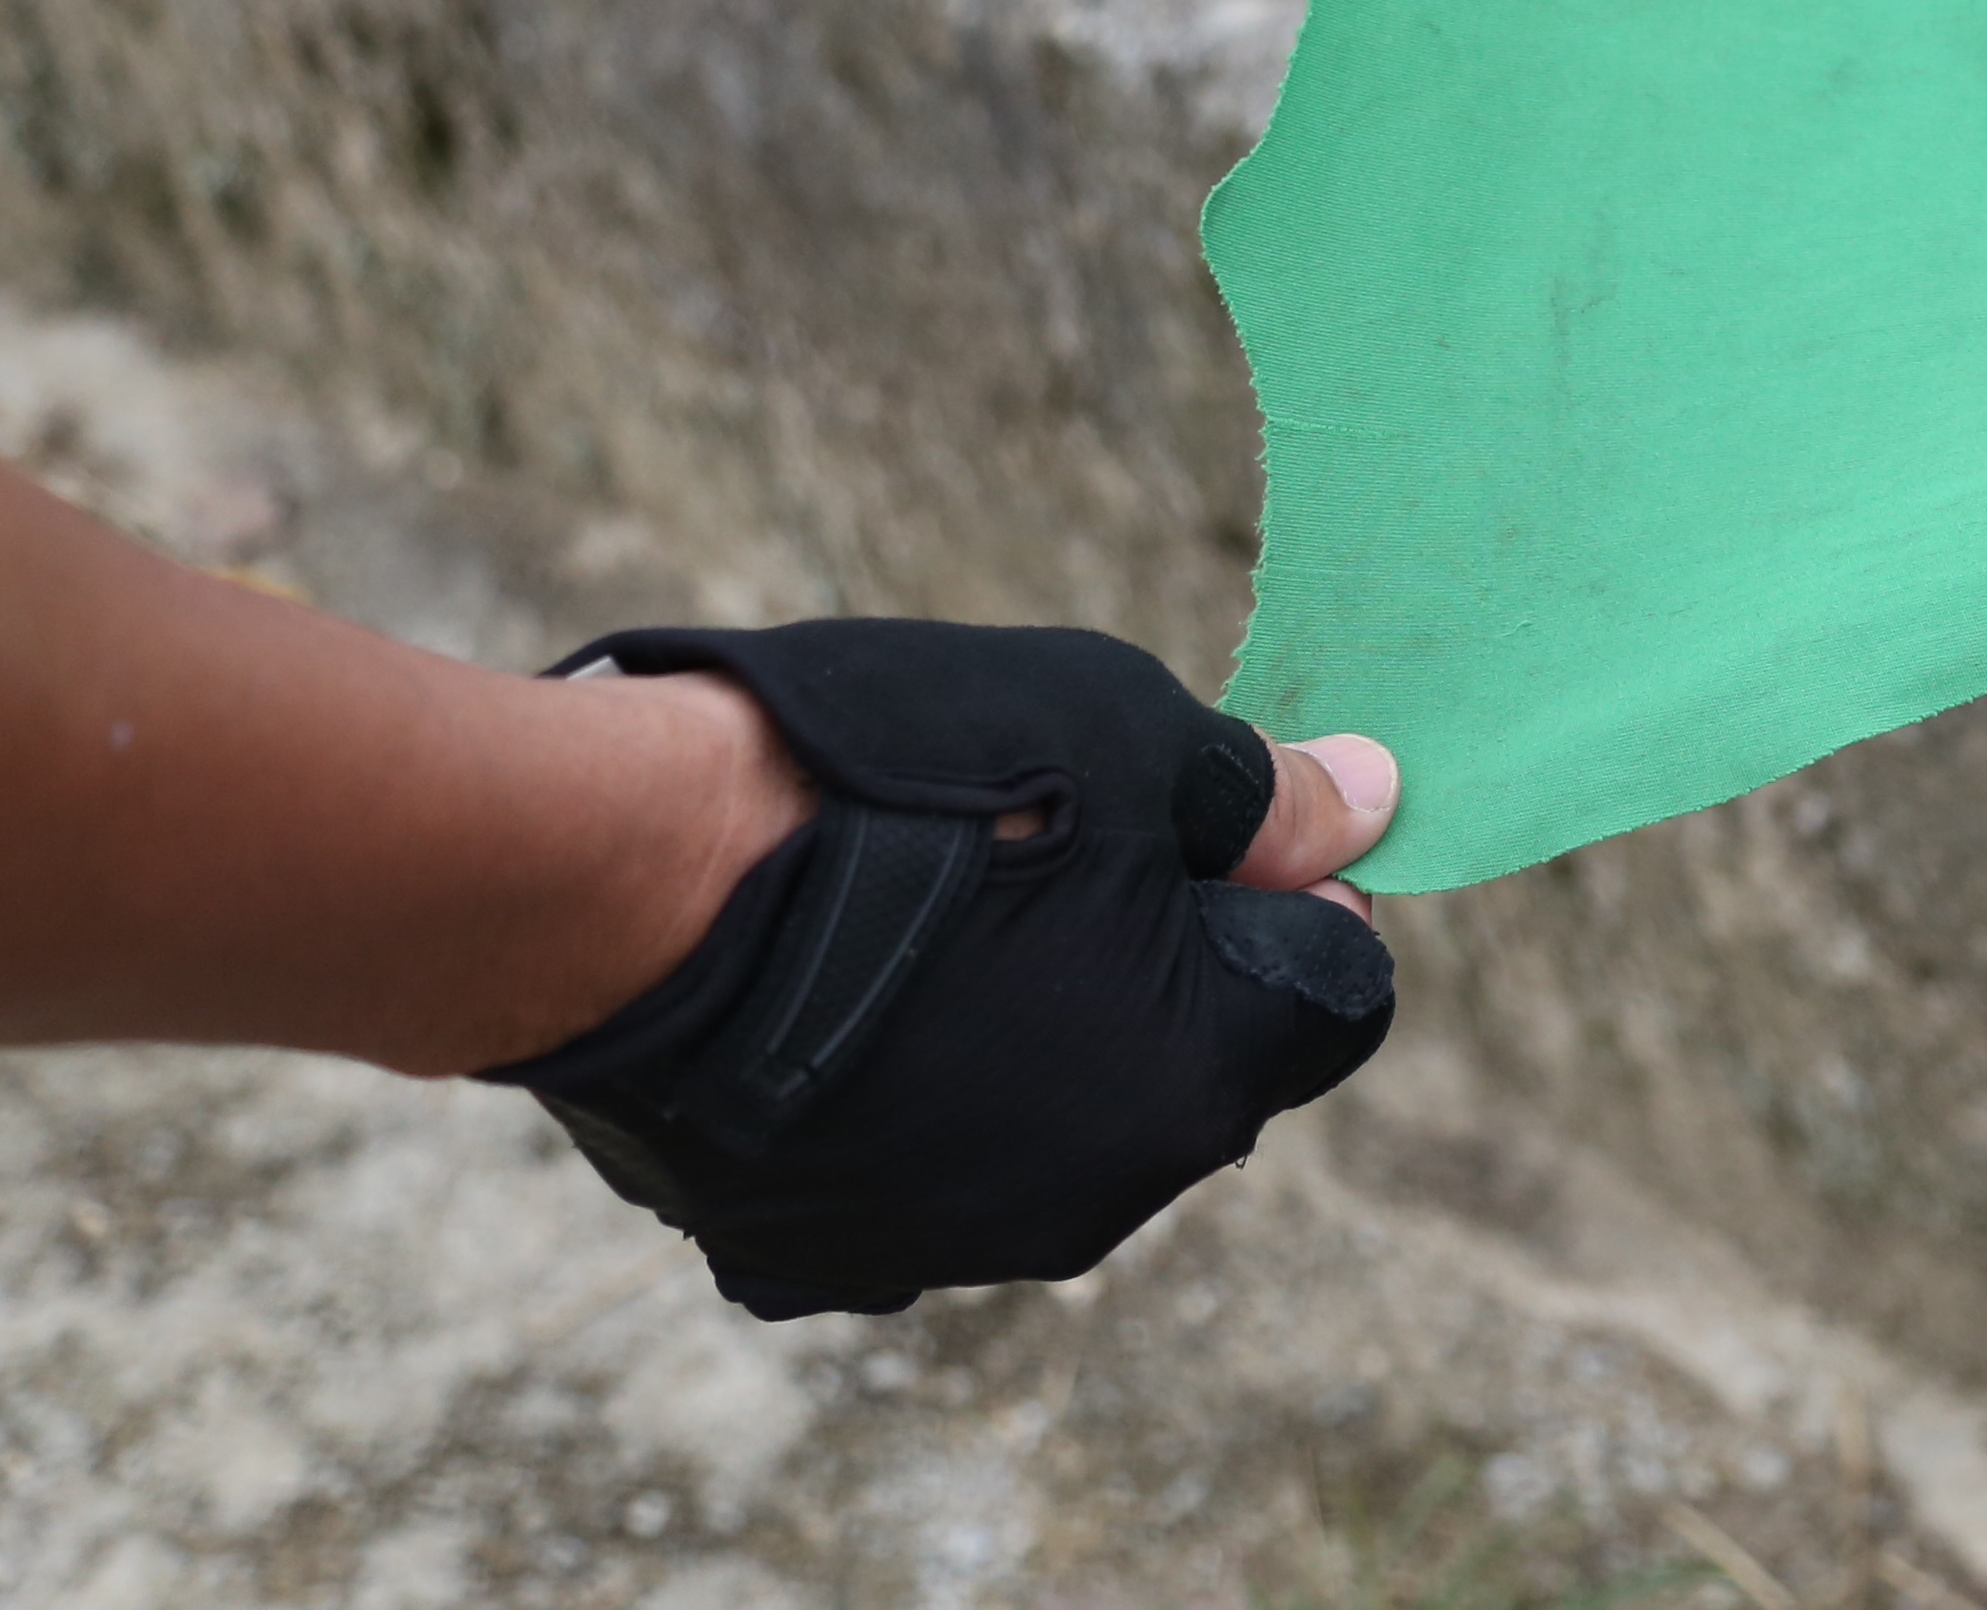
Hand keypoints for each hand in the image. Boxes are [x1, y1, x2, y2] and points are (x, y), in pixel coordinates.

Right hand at [485, 621, 1413, 1317]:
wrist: (621, 883)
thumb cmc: (895, 787)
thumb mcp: (1126, 737)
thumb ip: (1259, 802)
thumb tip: (1365, 804)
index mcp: (1195, 1087)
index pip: (1331, 993)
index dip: (1289, 891)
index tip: (1206, 822)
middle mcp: (1085, 1205)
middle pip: (1189, 1062)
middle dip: (1159, 959)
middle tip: (1049, 840)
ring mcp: (936, 1244)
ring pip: (1045, 1114)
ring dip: (1027, 1020)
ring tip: (919, 902)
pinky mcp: (803, 1250)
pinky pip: (905, 1159)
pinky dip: (900, 1083)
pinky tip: (836, 989)